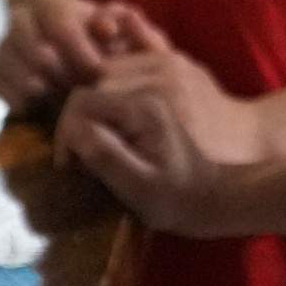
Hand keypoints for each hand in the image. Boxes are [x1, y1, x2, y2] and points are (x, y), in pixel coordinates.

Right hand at [0, 0, 155, 113]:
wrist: (66, 51)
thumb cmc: (99, 39)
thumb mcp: (117, 25)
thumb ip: (122, 22)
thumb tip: (108, 28)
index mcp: (50, 3)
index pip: (59, 24)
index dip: (81, 51)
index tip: (99, 72)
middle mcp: (20, 20)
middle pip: (38, 55)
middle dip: (68, 77)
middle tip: (85, 90)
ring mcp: (3, 48)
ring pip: (23, 77)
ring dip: (51, 94)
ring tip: (69, 99)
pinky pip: (6, 96)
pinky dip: (30, 105)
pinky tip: (47, 106)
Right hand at [56, 46, 262, 234]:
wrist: (218, 193)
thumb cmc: (179, 198)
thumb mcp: (138, 186)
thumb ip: (105, 155)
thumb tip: (74, 131)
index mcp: (143, 106)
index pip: (82, 100)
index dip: (66, 131)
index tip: (70, 165)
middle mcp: (149, 86)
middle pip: (90, 91)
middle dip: (75, 125)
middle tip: (80, 162)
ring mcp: (155, 88)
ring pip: (100, 90)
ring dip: (89, 119)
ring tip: (94, 151)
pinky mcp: (157, 96)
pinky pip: (117, 92)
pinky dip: (105, 113)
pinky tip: (110, 136)